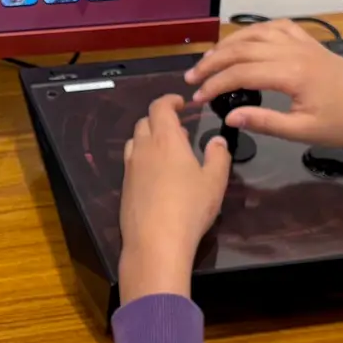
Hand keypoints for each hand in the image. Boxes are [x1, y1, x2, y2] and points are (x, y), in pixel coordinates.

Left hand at [119, 95, 231, 302]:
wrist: (155, 242)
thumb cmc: (190, 208)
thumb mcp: (215, 181)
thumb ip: (218, 156)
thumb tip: (217, 140)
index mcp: (166, 139)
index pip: (160, 107)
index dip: (170, 100)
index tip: (180, 103)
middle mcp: (143, 149)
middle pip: (145, 122)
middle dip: (160, 120)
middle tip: (179, 131)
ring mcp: (130, 168)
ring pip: (135, 142)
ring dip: (149, 139)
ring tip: (167, 152)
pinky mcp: (124, 188)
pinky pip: (131, 163)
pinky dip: (143, 159)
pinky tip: (157, 177)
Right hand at [185, 19, 342, 146]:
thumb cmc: (339, 123)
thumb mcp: (302, 131)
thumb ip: (265, 122)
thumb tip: (229, 117)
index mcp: (291, 74)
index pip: (241, 73)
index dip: (215, 84)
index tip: (198, 99)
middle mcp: (293, 51)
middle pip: (242, 49)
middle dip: (212, 63)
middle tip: (192, 79)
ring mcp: (301, 42)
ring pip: (255, 33)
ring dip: (228, 44)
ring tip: (209, 60)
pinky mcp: (308, 41)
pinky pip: (275, 26)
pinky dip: (254, 30)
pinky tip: (242, 40)